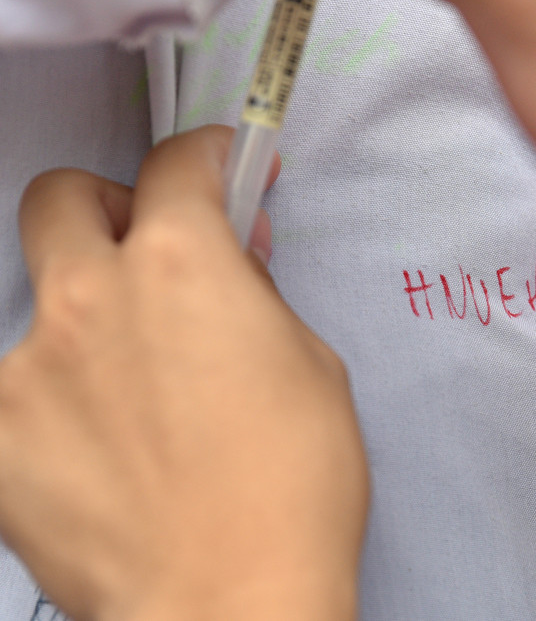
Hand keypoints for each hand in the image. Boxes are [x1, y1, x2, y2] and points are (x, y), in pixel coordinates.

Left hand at [0, 126, 367, 620]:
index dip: (205, 156)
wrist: (230, 600)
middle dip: (107, 207)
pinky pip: (20, 391)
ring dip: (86, 322)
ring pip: (40, 305)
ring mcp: (28, 369)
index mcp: (184, 267)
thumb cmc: (293, 489)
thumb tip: (231, 267)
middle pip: (63, 198)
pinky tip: (105, 452)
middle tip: (146, 251)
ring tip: (134, 394)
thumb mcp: (310, 366)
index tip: (215, 166)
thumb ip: (255, 298)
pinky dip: (58, 401)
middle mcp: (91, 298)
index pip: (177, 165)